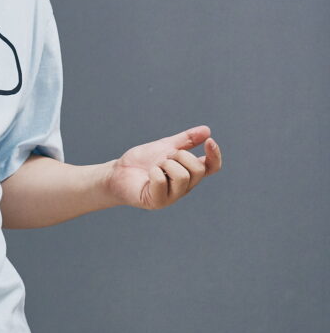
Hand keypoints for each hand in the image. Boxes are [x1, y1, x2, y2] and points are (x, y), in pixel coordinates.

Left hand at [105, 125, 221, 210]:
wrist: (118, 172)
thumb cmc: (142, 161)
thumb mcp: (165, 146)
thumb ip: (186, 140)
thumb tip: (207, 130)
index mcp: (188, 173)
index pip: (211, 167)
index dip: (215, 155)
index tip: (209, 141)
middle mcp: (184, 187)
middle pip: (198, 170)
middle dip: (180, 156)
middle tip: (164, 158)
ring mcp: (172, 196)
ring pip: (183, 177)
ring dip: (166, 165)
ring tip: (156, 166)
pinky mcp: (157, 201)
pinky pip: (162, 182)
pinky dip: (154, 172)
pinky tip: (148, 174)